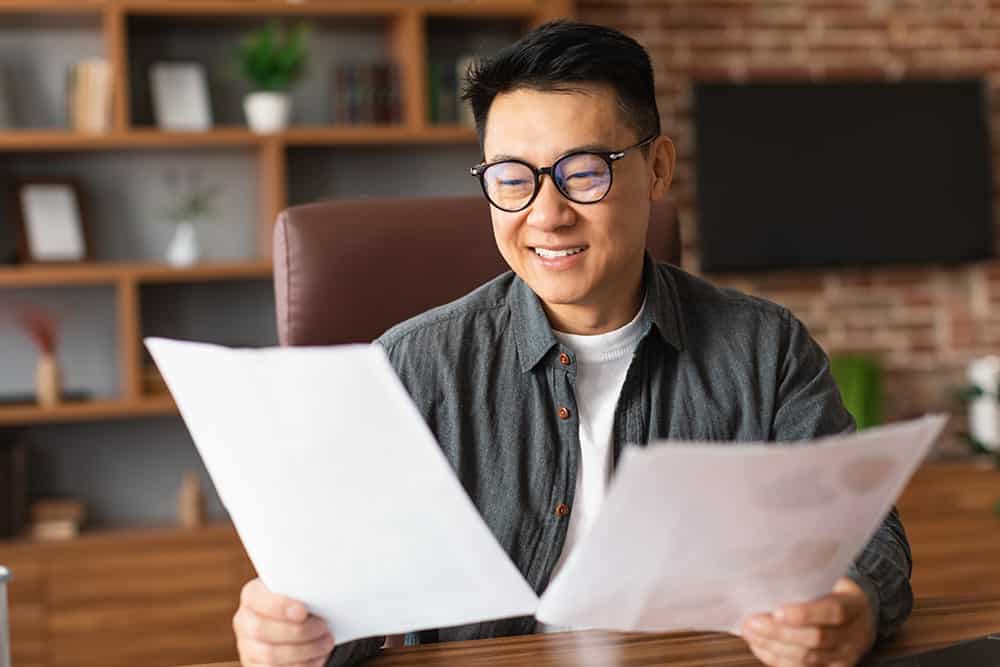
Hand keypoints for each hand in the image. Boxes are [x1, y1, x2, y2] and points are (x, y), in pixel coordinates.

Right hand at [233, 578, 335, 666]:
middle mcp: (244, 621)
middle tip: (323, 627)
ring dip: (304, 651)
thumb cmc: (298, 601)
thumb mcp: (297, 591)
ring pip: (270, 655)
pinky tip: (318, 658)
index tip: (303, 611)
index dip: (279, 606)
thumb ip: (302, 591)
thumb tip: (322, 594)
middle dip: (297, 631)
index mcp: (251, 595)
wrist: (292, 621)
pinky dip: (301, 665)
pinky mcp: (255, 666)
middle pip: (262, 630)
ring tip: (326, 643)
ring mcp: (247, 647)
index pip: (256, 599)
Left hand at [740, 577, 874, 666]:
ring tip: (749, 633)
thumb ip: (806, 580)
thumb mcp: (830, 579)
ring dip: (773, 647)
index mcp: (855, 605)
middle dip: (779, 632)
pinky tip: (759, 646)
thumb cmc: (833, 592)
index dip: (805, 614)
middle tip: (751, 623)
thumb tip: (765, 578)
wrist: (859, 618)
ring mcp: (845, 657)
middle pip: (816, 639)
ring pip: (807, 658)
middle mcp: (854, 635)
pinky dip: (776, 659)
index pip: (833, 611)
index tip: (777, 612)